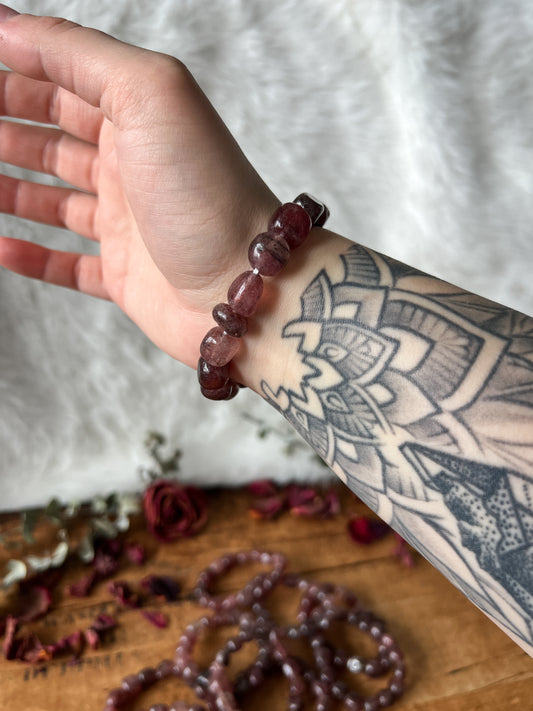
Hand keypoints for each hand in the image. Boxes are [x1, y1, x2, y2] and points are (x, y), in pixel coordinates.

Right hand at [0, 9, 278, 367]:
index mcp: (140, 118)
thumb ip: (80, 54)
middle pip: (53, 138)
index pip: (65, 81)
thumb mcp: (150, 94)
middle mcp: (133, 167)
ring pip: (54, 200)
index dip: (17, 69)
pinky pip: (68, 265)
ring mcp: (127, 224)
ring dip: (10, 189)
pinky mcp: (124, 275)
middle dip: (6, 127)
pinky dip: (34, 257)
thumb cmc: (206, 192)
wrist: (244, 285)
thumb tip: (11, 26)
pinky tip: (2, 247)